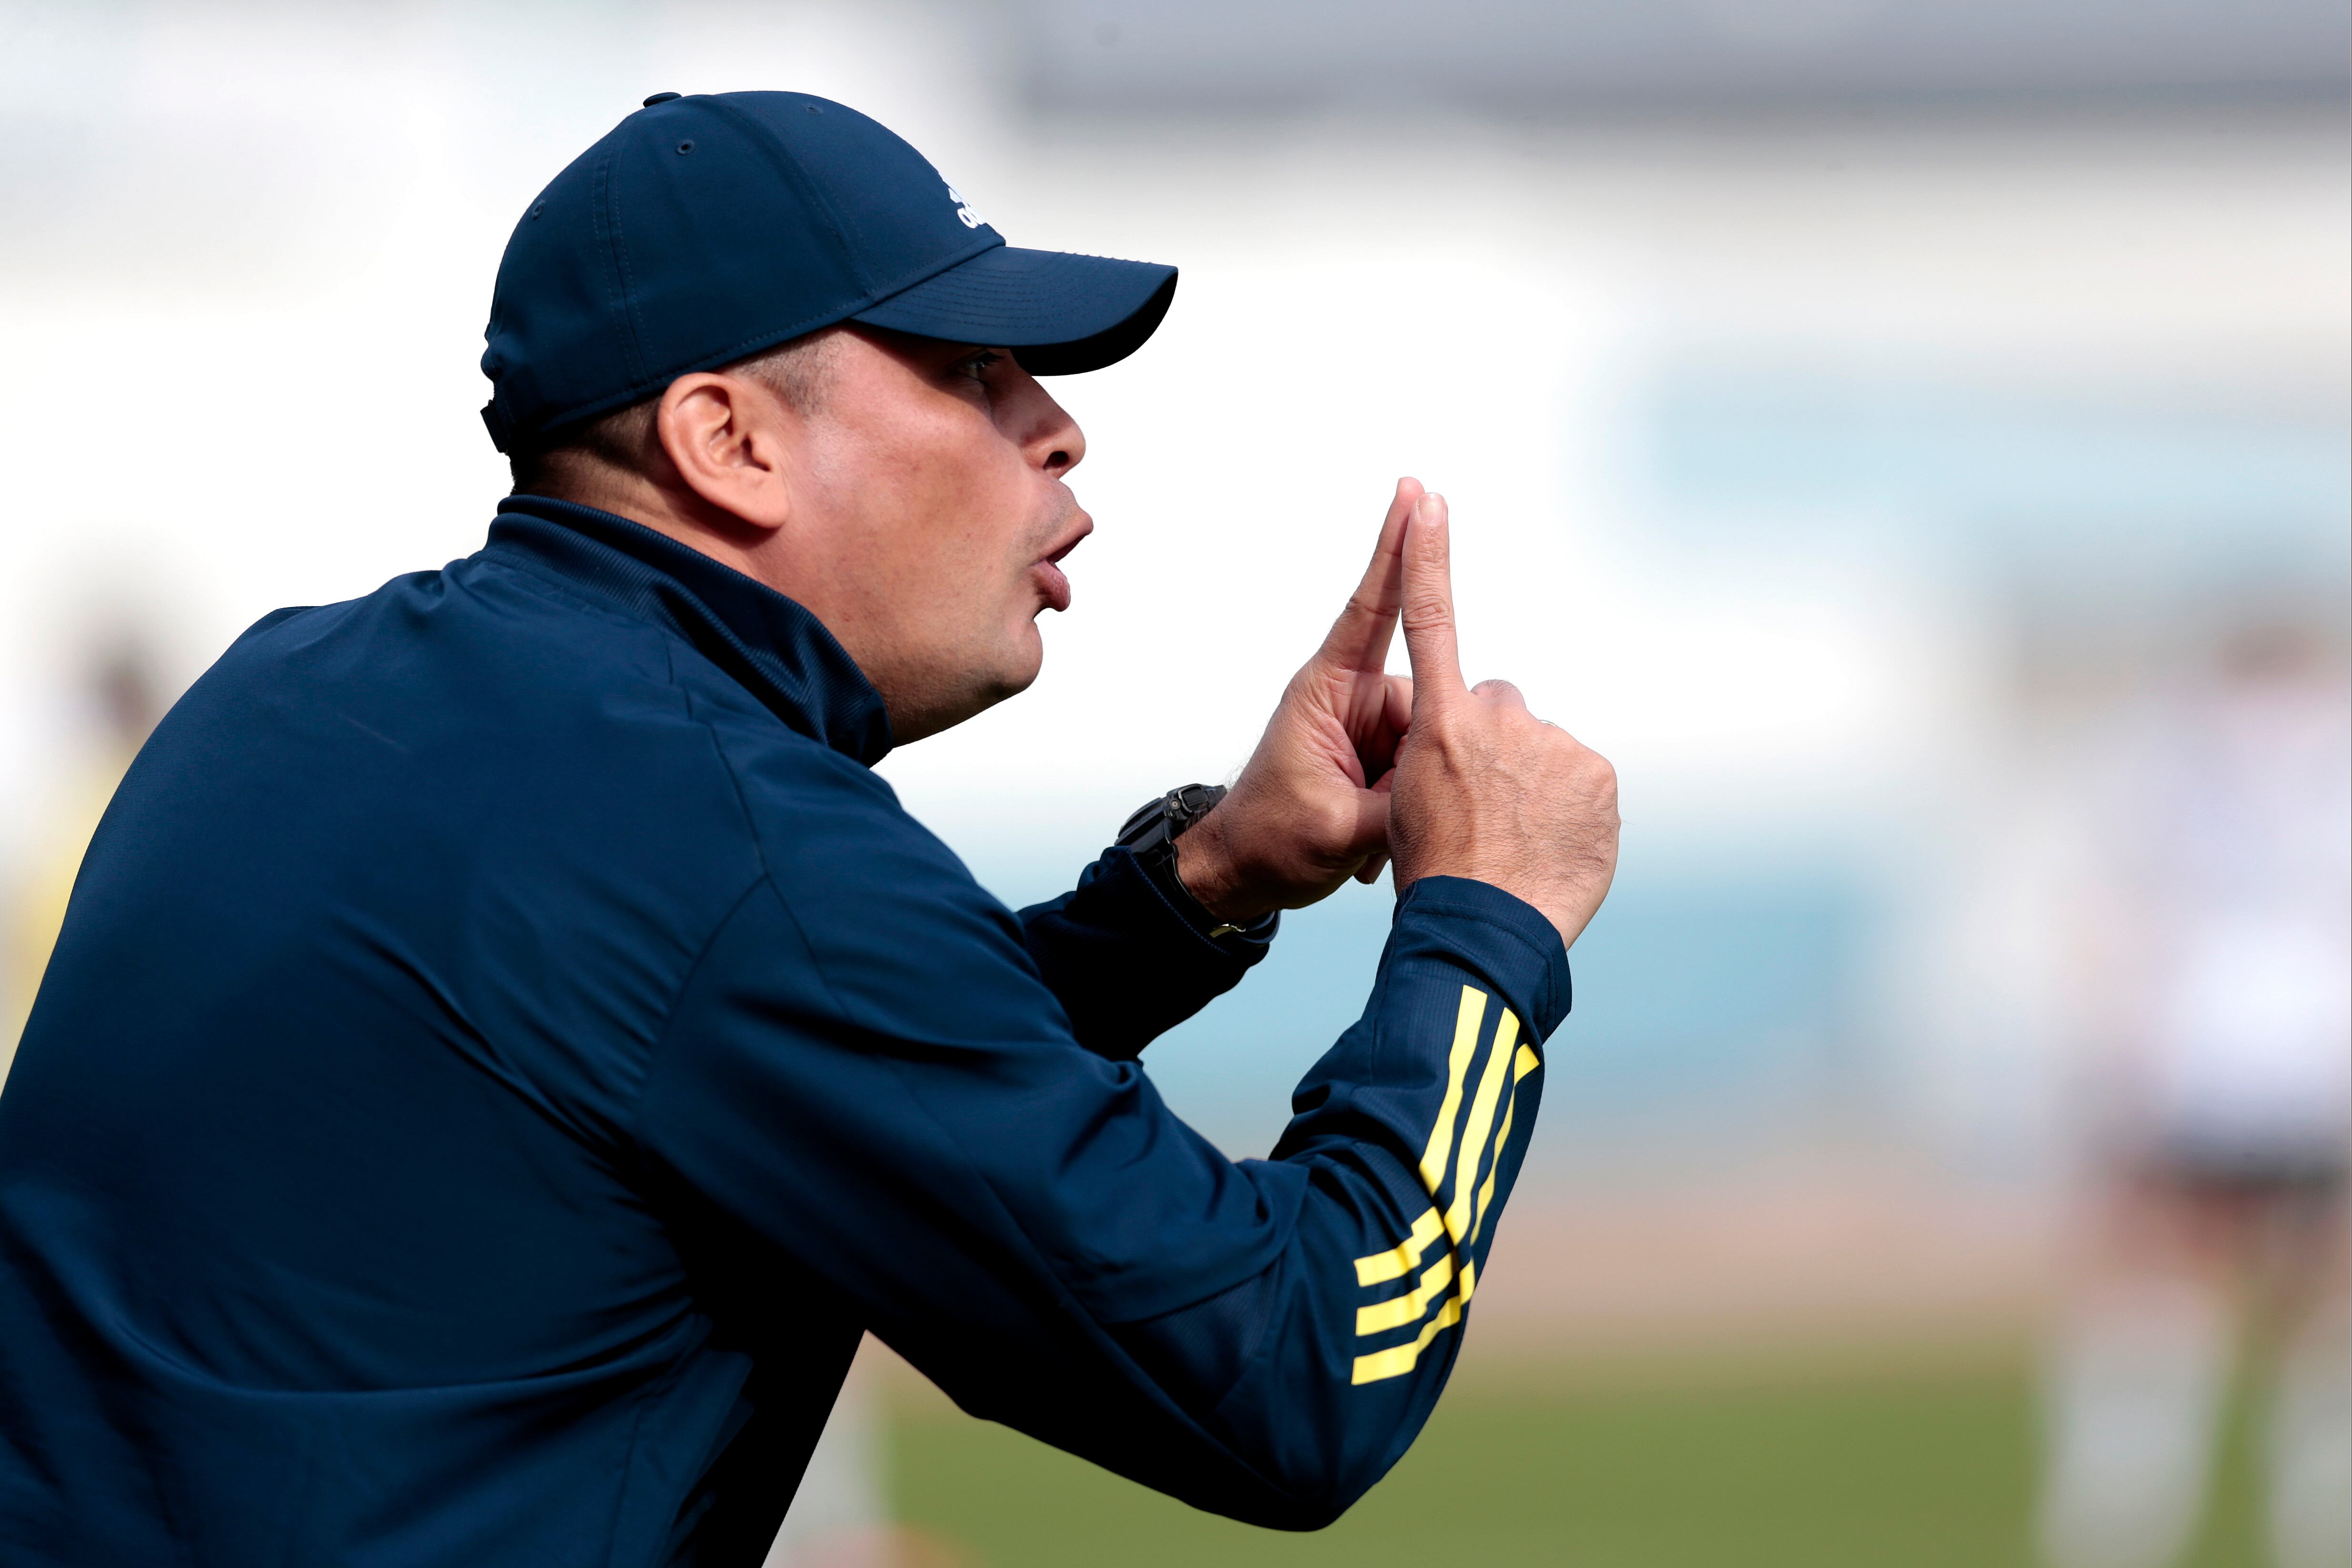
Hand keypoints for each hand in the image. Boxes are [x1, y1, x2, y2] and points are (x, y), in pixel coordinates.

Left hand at [1173, 480, 1423, 921]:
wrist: (1241, 871)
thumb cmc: (1270, 839)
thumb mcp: (1340, 829)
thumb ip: (1404, 801)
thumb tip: (1452, 781)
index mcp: (1328, 692)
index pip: (1372, 608)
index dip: (1398, 550)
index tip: (1417, 496)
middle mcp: (1350, 698)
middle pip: (1426, 696)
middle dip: (1416, 758)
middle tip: (1374, 810)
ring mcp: (1365, 726)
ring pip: (1427, 740)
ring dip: (1406, 793)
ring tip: (1363, 833)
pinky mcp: (1376, 754)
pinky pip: (1415, 767)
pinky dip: (1403, 807)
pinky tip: (1369, 841)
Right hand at [1385, 491, 1617, 947]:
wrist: (1485, 927)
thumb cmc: (1437, 874)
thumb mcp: (1410, 804)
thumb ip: (1441, 758)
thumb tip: (1478, 756)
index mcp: (1439, 724)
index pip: (1432, 623)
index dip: (1428, 558)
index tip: (1427, 502)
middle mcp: (1496, 720)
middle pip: (1500, 709)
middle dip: (1496, 744)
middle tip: (1483, 807)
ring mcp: (1551, 745)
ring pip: (1542, 749)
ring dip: (1534, 782)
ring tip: (1518, 838)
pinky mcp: (1595, 773)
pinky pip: (1580, 778)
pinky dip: (1571, 807)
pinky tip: (1550, 845)